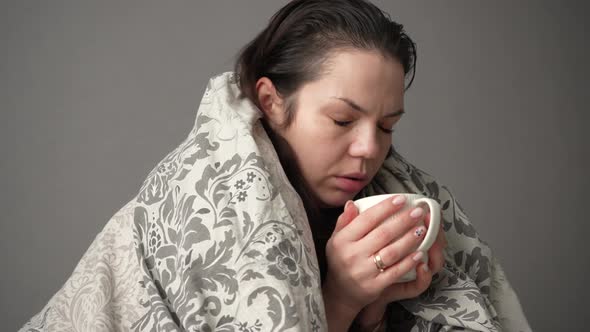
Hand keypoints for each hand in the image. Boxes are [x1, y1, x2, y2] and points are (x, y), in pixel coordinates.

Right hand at [322, 195, 433, 328]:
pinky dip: (408, 262)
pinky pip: (395, 272)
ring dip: (409, 240)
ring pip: (392, 252)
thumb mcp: (335, 240)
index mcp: (343, 240)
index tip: (400, 199)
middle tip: (418, 211)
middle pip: (383, 234)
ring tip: (422, 229)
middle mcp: (352, 254)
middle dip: (403, 220)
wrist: (340, 293)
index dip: (385, 208)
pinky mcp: (375, 285)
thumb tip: (352, 203)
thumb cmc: (340, 261)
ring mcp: (364, 271)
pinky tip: (420, 253)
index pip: (366, 219)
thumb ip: (344, 221)